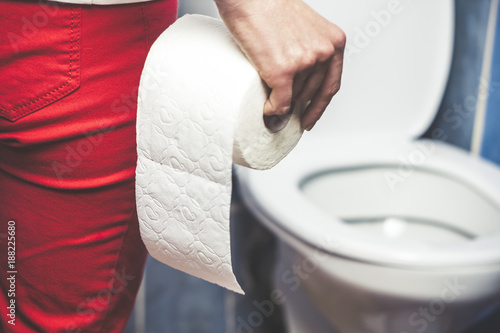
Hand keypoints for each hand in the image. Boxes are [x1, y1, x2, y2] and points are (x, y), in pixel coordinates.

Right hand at [215, 0, 345, 130]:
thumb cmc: (269, 4)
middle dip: (295, 101)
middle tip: (283, 106)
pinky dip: (272, 109)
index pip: (331, 84)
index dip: (320, 105)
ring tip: (269, 95)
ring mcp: (304, 63)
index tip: (311, 116)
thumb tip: (300, 79)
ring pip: (293, 97)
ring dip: (281, 102)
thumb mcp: (304, 26)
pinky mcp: (283, 71)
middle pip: (310, 93)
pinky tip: (267, 108)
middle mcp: (323, 52)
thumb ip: (309, 50)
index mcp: (334, 41)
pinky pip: (280, 102)